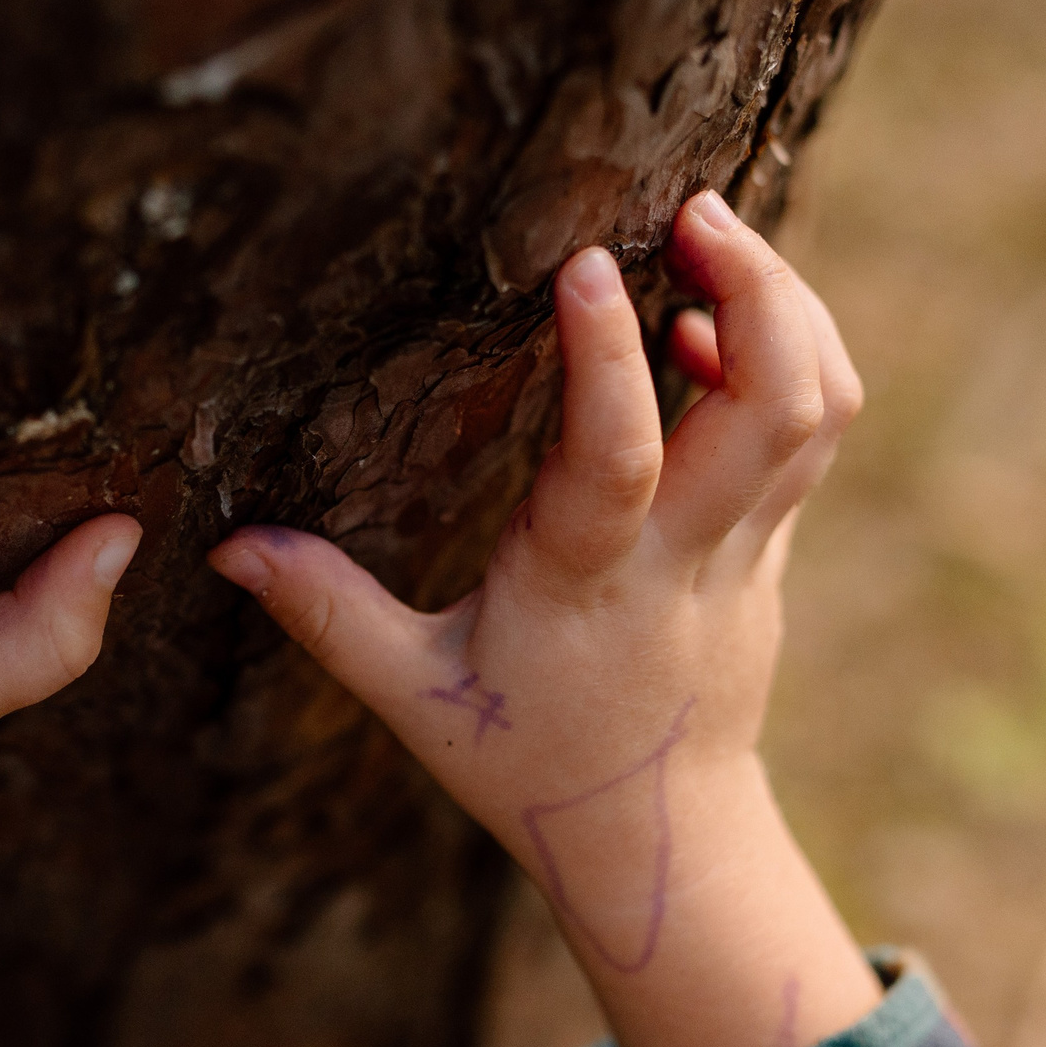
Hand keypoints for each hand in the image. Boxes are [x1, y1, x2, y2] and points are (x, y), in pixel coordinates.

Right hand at [209, 192, 878, 1046]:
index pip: (616, 460)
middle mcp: (686, 559)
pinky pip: (810, 435)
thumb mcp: (412, 698)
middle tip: (695, 208)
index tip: (587, 263)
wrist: (658, 838)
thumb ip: (326, 612)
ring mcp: (747, 552)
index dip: (610, 359)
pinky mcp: (771, 549)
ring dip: (787, 310)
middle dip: (758, 292)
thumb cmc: (526, 767)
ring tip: (717, 238)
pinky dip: (788, 358)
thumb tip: (227, 546)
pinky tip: (719, 326)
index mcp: (588, 585)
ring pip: (818, 412)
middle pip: (778, 411)